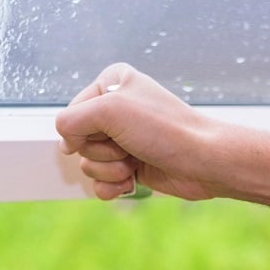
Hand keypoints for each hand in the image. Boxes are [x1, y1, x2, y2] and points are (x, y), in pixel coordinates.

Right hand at [56, 63, 223, 200]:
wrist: (203, 162)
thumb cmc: (163, 129)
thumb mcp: (109, 109)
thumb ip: (71, 121)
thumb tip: (65, 146)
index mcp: (112, 83)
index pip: (71, 112)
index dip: (83, 129)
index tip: (111, 128)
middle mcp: (116, 109)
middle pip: (78, 140)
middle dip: (100, 152)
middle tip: (127, 147)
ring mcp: (123, 139)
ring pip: (88, 164)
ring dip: (108, 170)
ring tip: (134, 164)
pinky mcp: (130, 166)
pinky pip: (100, 182)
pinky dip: (112, 187)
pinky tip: (130, 183)